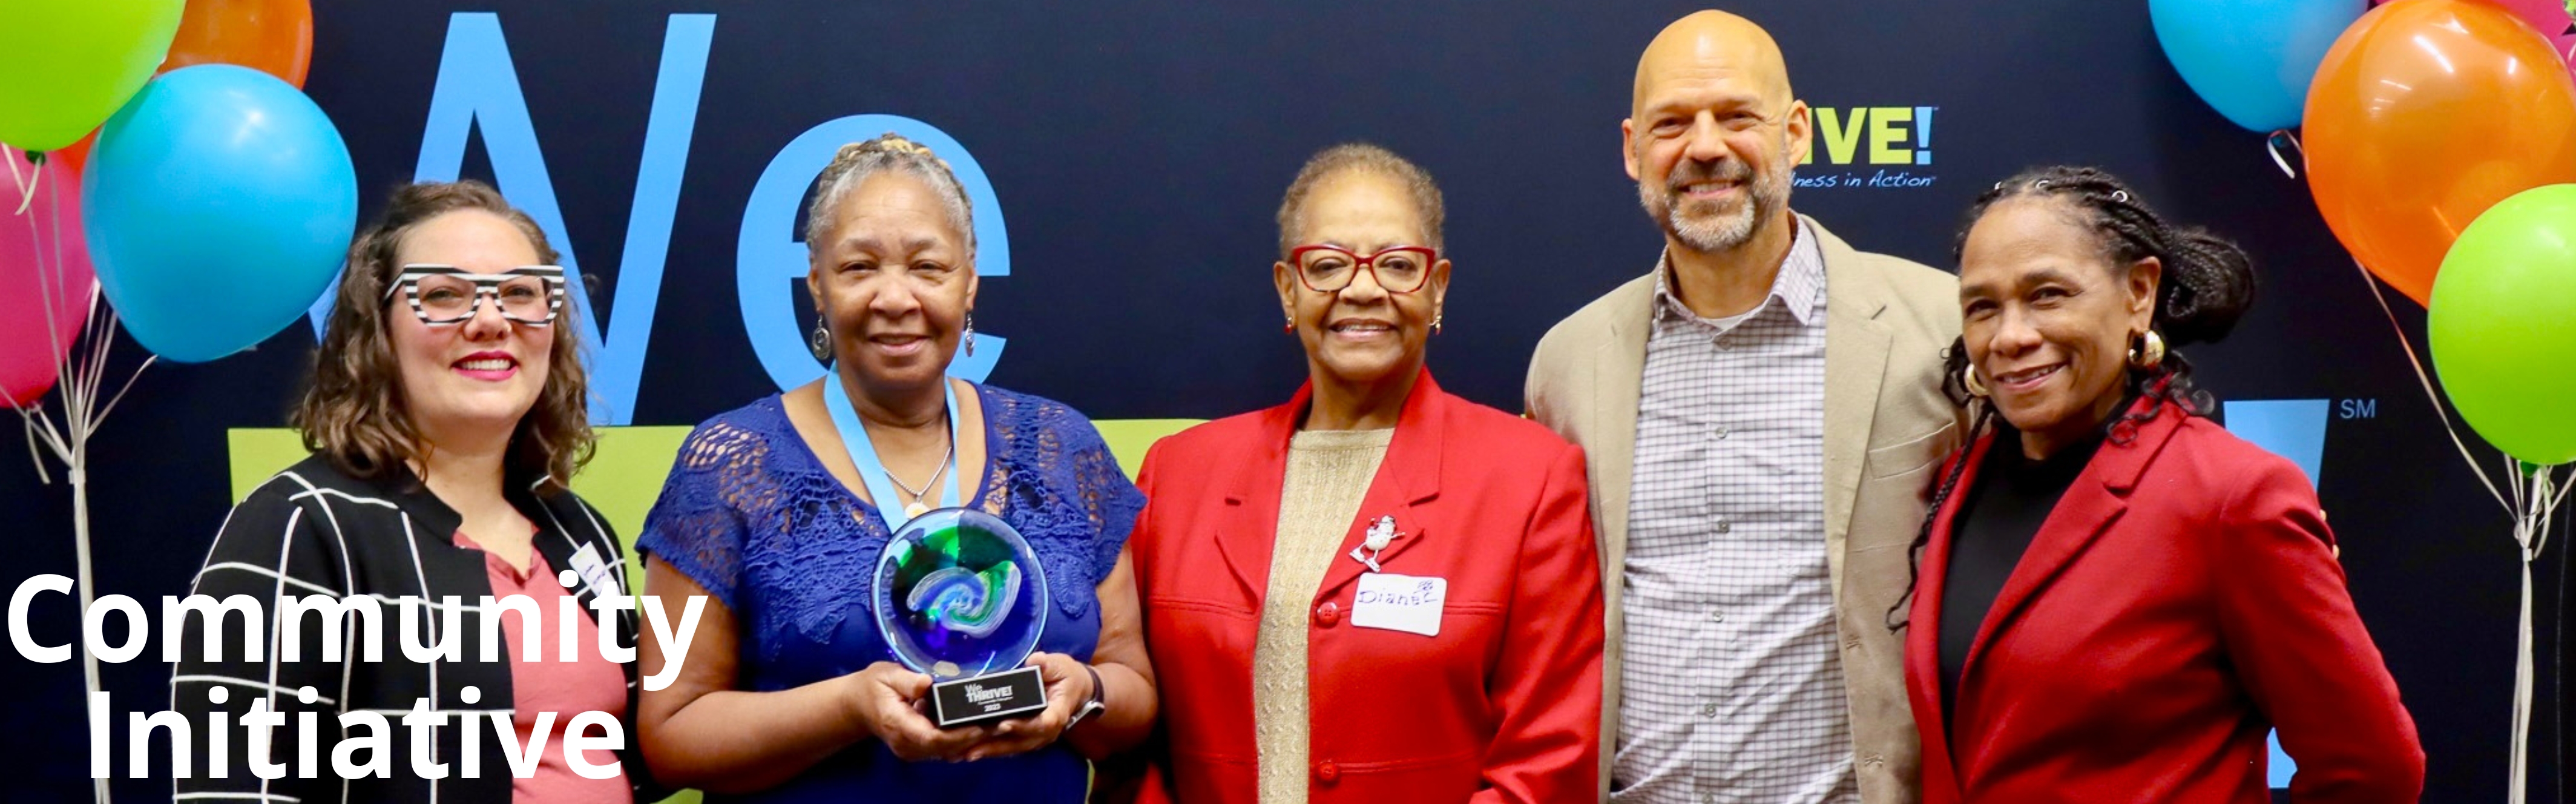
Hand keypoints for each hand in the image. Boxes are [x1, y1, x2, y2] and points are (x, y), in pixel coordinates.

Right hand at [846, 662, 988, 761]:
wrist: (858, 705)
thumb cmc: (873, 686)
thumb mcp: (886, 674)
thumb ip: (906, 680)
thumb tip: (927, 683)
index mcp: (897, 724)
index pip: (931, 737)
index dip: (957, 735)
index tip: (979, 726)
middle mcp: (906, 744)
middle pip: (944, 748)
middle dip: (973, 739)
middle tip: (1001, 724)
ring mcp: (912, 750)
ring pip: (947, 752)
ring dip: (972, 741)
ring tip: (999, 725)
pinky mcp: (919, 749)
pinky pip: (944, 749)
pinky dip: (963, 741)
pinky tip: (983, 728)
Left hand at [960, 652, 1093, 761]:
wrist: (1074, 689)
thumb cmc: (1065, 676)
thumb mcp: (1059, 665)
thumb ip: (1047, 664)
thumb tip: (1036, 661)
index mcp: (1058, 711)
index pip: (1043, 723)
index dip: (1024, 726)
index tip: (1004, 724)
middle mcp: (1048, 730)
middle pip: (1023, 741)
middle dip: (998, 746)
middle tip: (973, 748)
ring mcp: (1038, 736)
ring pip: (1014, 747)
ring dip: (991, 751)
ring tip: (967, 753)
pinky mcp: (1028, 737)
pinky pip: (1010, 746)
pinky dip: (992, 749)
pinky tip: (972, 750)